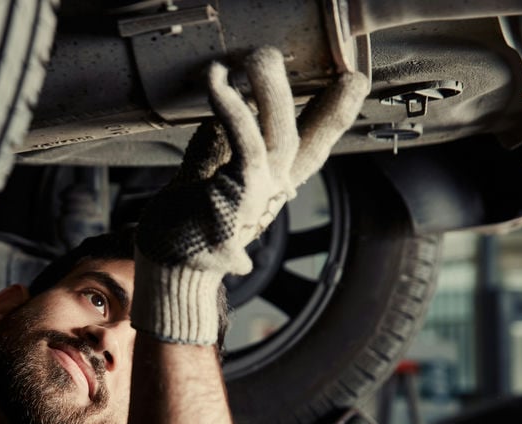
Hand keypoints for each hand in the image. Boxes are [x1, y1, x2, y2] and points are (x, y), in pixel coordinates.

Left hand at [131, 47, 369, 344]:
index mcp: (267, 188)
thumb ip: (210, 152)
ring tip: (261, 55)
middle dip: (329, 105)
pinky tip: (219, 81)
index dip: (331, 116)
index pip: (308, 148)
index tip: (352, 83)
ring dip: (272, 91)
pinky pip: (244, 142)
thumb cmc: (178, 232)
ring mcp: (259, 194)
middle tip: (343, 70)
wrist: (169, 270)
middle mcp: (271, 192)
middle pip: (309, 141)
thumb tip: (214, 122)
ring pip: (280, 134)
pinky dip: (233, 109)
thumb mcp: (197, 182)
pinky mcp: (239, 194)